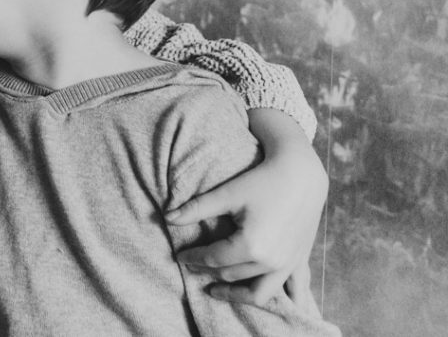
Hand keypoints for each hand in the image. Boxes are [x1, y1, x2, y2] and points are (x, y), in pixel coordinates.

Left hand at [164, 108, 327, 306]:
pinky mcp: (299, 260)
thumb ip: (196, 209)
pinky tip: (251, 294)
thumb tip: (166, 217)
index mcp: (251, 246)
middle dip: (208, 271)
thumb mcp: (227, 194)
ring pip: (257, 292)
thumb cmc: (262, 180)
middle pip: (231, 274)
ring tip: (215, 289)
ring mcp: (288, 264)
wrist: (301, 173)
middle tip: (192, 266)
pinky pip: (284, 289)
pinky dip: (264, 294)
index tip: (179, 256)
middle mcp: (271, 261)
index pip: (213, 258)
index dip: (193, 257)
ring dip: (234, 293)